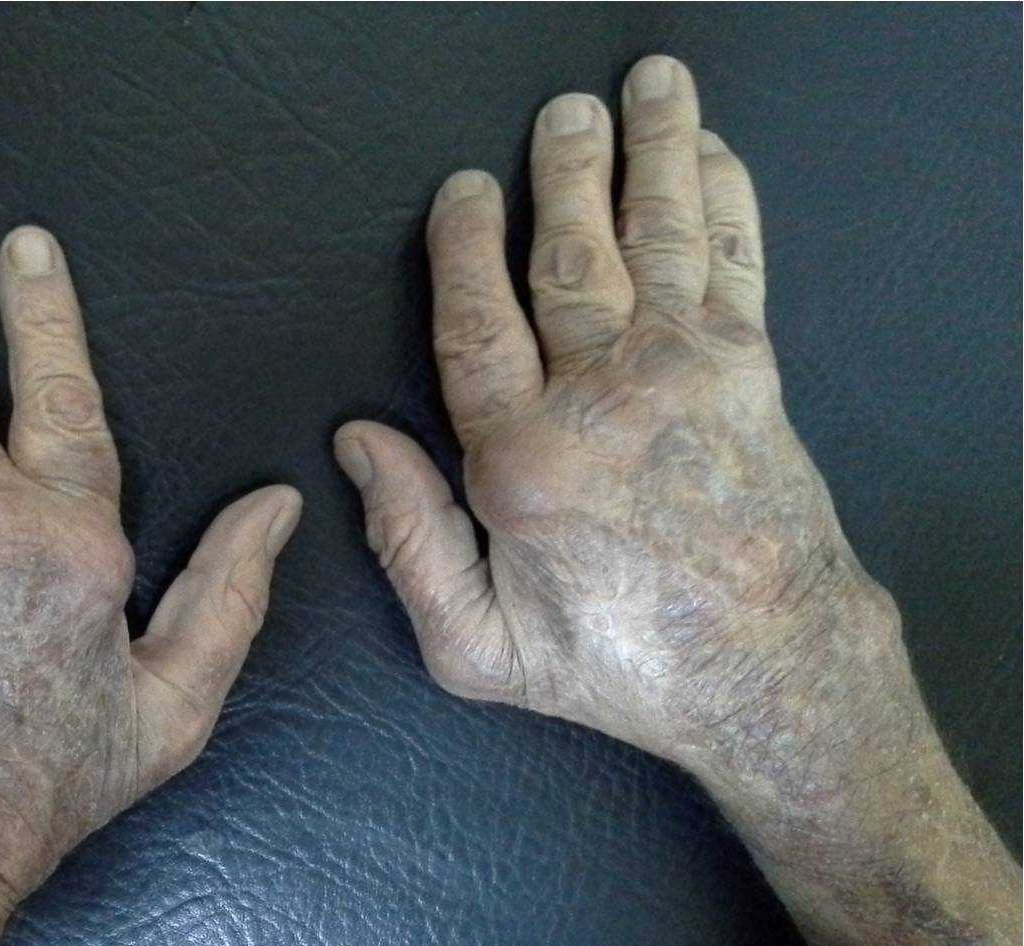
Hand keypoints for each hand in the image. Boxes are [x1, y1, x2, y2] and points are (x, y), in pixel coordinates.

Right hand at [337, 56, 1019, 945]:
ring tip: (643, 88)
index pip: (475, 326)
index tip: (463, 191)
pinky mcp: (750, 371)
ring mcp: (684, 373)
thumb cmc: (619, 664)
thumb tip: (359, 440)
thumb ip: (407, 542)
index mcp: (522, 462)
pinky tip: (710, 153)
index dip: (462, 249)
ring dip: (647, 151)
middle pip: (569, 255)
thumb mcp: (479, 647)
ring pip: (656, 234)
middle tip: (558, 115)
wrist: (772, 672)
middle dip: (562, 172)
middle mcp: (603, 397)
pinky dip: (724, 196)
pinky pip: (734, 258)